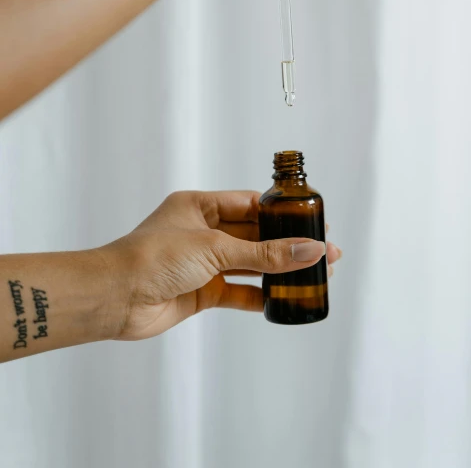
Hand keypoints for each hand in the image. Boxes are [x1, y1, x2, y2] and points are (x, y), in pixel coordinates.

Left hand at [103, 191, 341, 340]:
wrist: (114, 298)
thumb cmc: (153, 257)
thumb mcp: (216, 248)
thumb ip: (265, 254)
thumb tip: (310, 250)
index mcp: (200, 205)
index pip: (251, 204)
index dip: (282, 213)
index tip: (312, 220)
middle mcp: (202, 231)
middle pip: (254, 235)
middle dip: (287, 244)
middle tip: (323, 252)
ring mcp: (201, 262)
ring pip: (248, 264)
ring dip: (277, 270)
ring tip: (314, 275)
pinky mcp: (200, 291)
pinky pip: (237, 291)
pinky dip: (258, 295)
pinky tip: (282, 299)